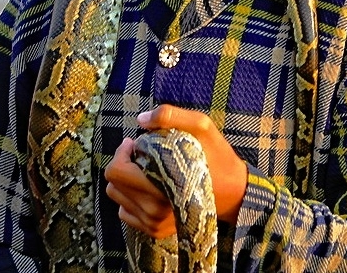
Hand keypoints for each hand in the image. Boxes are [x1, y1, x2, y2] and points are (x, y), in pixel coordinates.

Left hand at [105, 105, 247, 237]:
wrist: (234, 191)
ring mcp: (155, 223)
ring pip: (118, 199)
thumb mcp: (201, 125)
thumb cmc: (217, 155)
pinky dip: (132, 198)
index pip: (116, 172)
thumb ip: (170, 116)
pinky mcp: (156, 231)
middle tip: (143, 155)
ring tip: (148, 170)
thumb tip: (140, 120)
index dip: (122, 152)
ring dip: (128, 180)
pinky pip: (126, 213)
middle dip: (124, 164)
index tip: (137, 143)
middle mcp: (155, 209)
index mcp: (162, 184)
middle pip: (113, 185)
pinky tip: (150, 187)